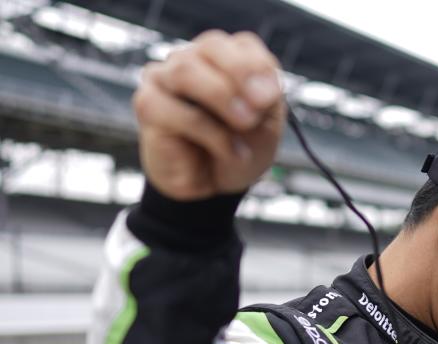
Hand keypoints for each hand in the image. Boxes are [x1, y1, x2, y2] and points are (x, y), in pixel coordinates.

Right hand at [133, 30, 286, 200]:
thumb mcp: (268, 123)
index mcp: (226, 58)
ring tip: (244, 128)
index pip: (242, 45)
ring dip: (221, 99)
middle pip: (212, 46)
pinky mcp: (148, 104)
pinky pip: (173, 109)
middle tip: (255, 114)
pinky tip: (230, 152)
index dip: (259, 69)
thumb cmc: (241, 147)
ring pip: (186, 71)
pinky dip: (209, 133)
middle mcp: (193, 59)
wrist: (217, 186)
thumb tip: (261, 92)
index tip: (271, 99)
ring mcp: (165, 78)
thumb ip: (266, 99)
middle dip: (239, 78)